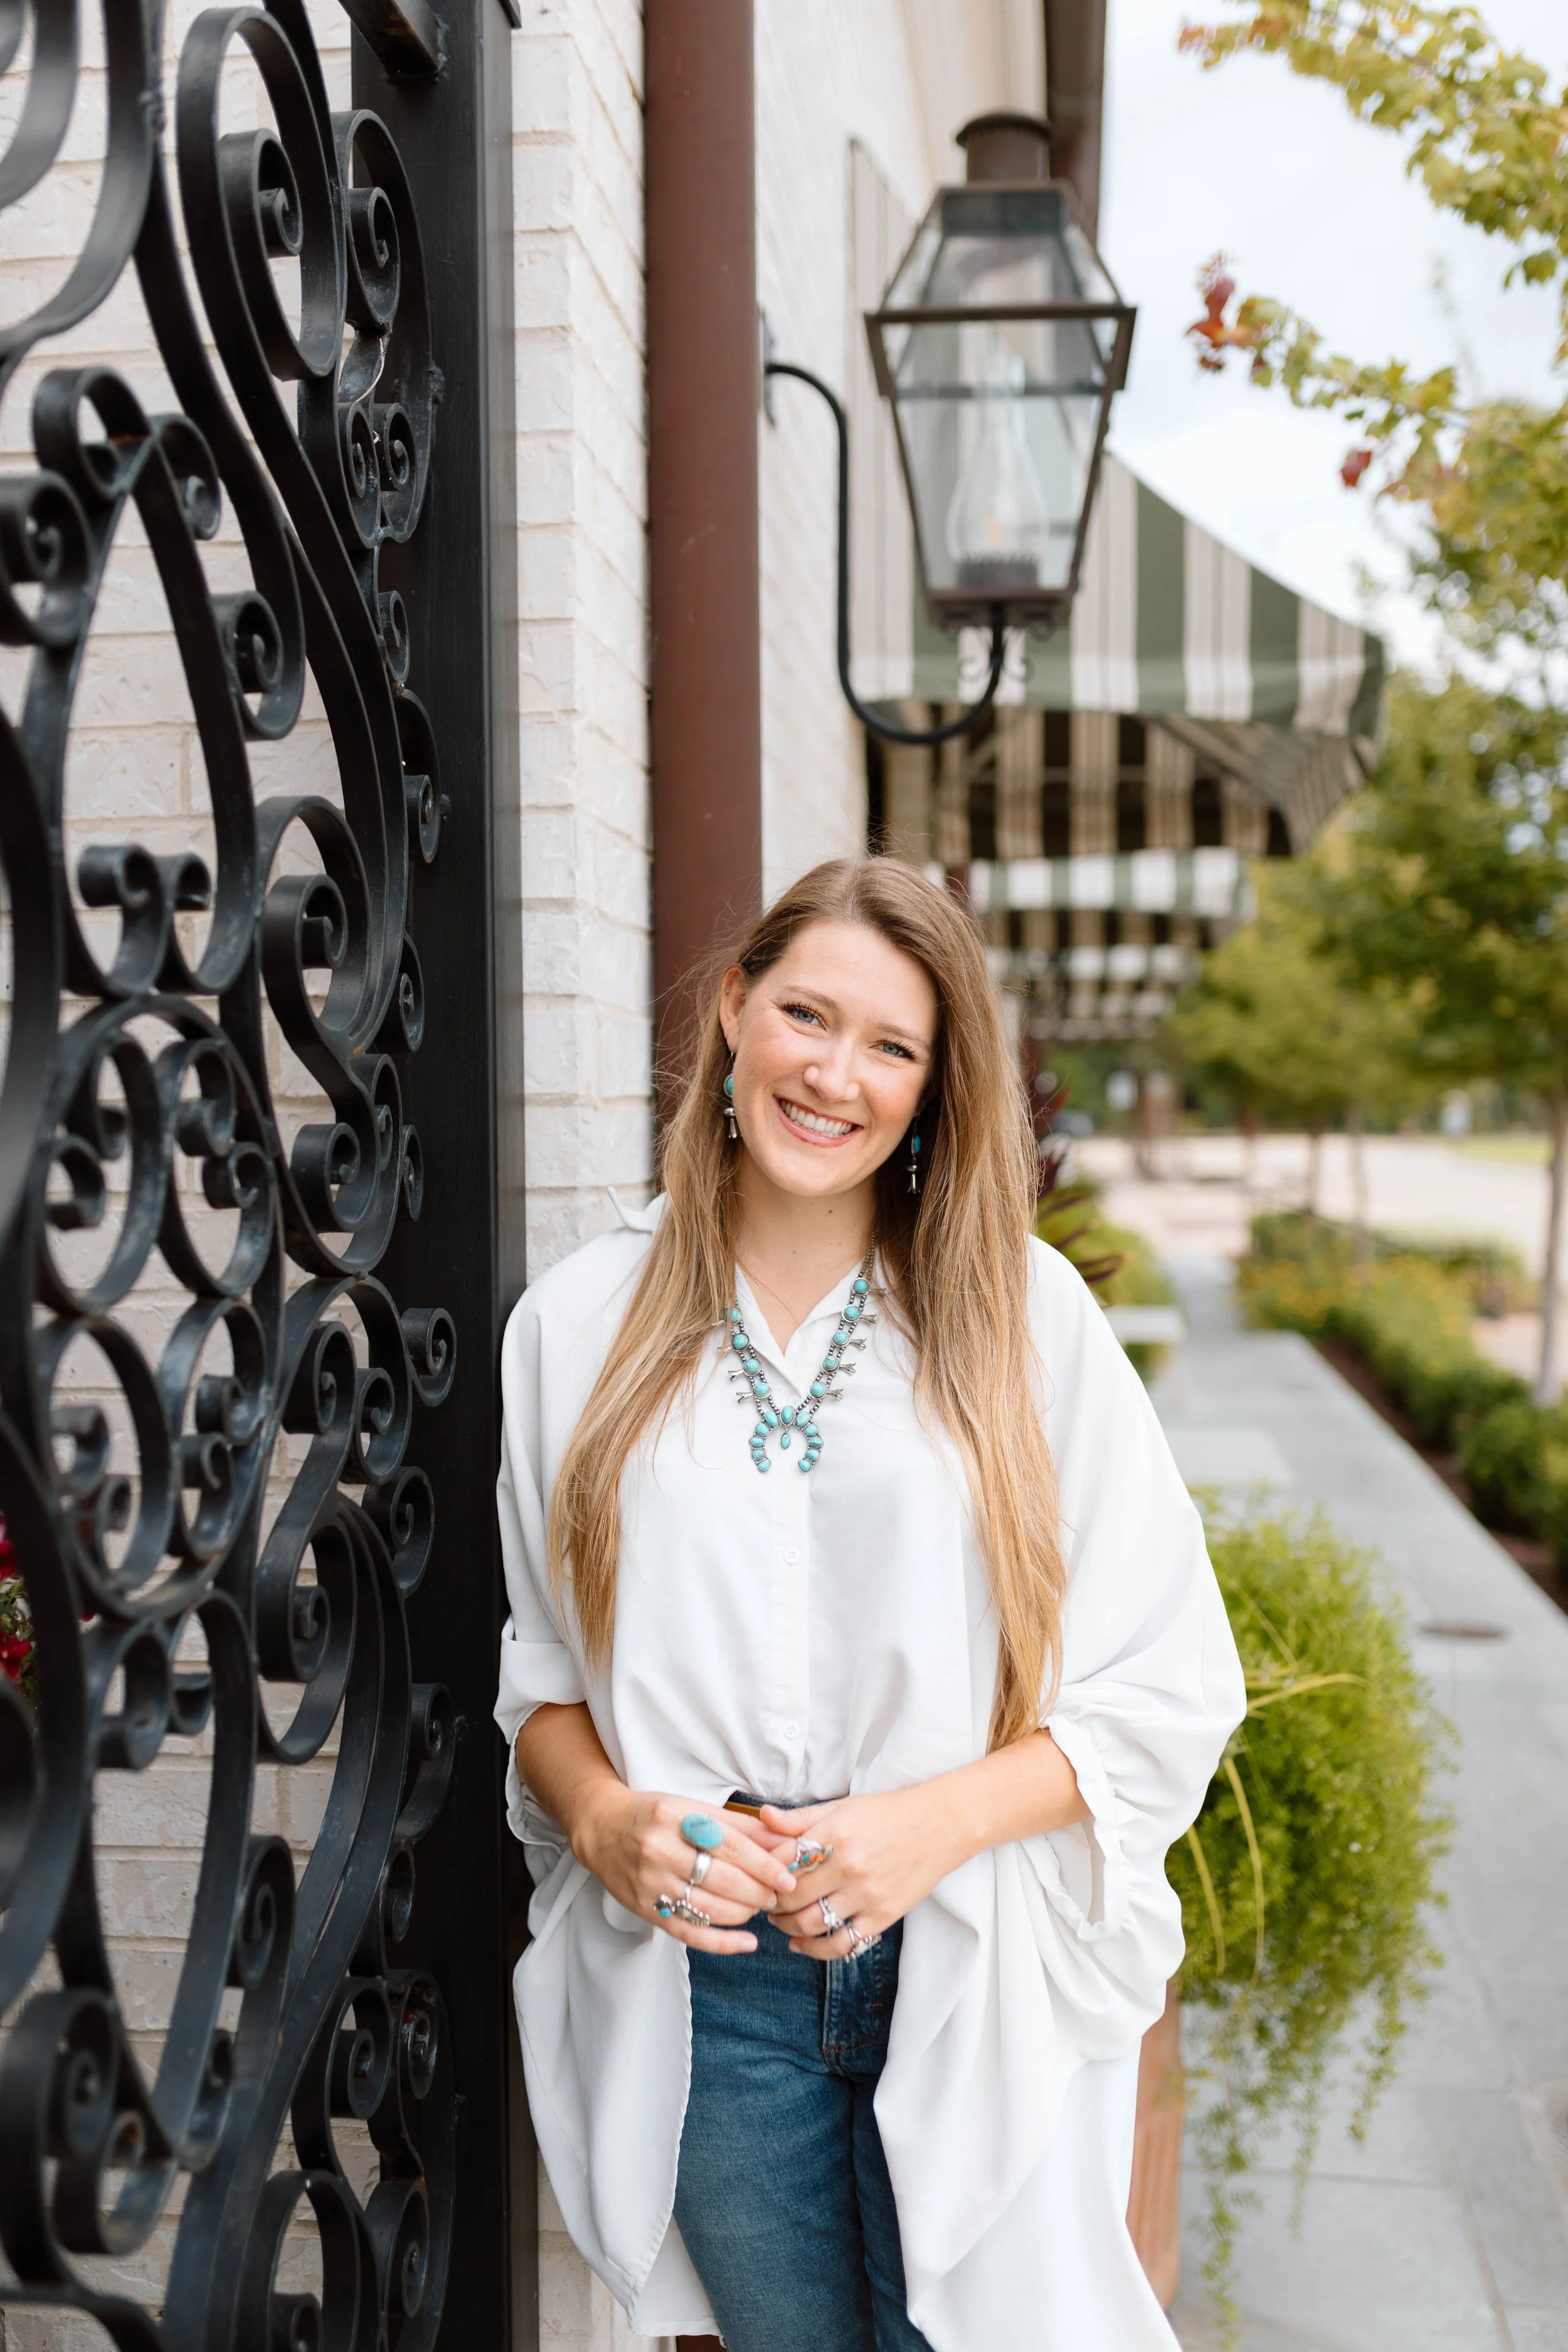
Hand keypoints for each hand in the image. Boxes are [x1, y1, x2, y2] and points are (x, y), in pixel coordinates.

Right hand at [574, 1787, 798, 1955]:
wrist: (602, 1829)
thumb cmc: (655, 1815)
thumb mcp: (693, 1807)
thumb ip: (739, 1825)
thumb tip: (782, 1840)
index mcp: (676, 1818)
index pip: (730, 1846)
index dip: (763, 1865)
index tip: (787, 1877)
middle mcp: (661, 1851)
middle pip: (722, 1880)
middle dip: (758, 1892)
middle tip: (778, 1895)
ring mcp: (651, 1884)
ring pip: (708, 1909)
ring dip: (744, 1913)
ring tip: (759, 1908)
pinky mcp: (646, 1910)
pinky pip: (688, 1933)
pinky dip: (721, 1942)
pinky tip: (747, 1943)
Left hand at [761, 1790, 964, 1960]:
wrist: (939, 1826)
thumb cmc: (886, 1813)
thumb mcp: (842, 1807)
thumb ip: (801, 1818)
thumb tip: (762, 1817)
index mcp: (834, 1834)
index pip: (780, 1861)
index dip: (762, 1872)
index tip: (757, 1876)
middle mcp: (848, 1866)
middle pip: (790, 1896)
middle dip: (770, 1903)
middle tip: (764, 1902)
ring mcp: (866, 1895)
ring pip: (810, 1923)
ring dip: (786, 1927)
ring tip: (781, 1921)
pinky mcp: (882, 1917)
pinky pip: (841, 1944)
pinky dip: (815, 1950)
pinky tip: (801, 1944)